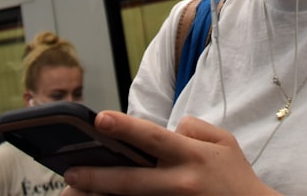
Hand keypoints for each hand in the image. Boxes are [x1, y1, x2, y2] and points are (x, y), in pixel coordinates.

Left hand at [61, 111, 279, 195]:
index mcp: (192, 155)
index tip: (99, 118)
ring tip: (77, 193)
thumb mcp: (224, 142)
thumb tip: (169, 127)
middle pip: (132, 180)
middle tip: (71, 171)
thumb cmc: (236, 176)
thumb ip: (194, 128)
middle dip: (98, 176)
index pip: (153, 138)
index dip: (125, 127)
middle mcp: (181, 182)